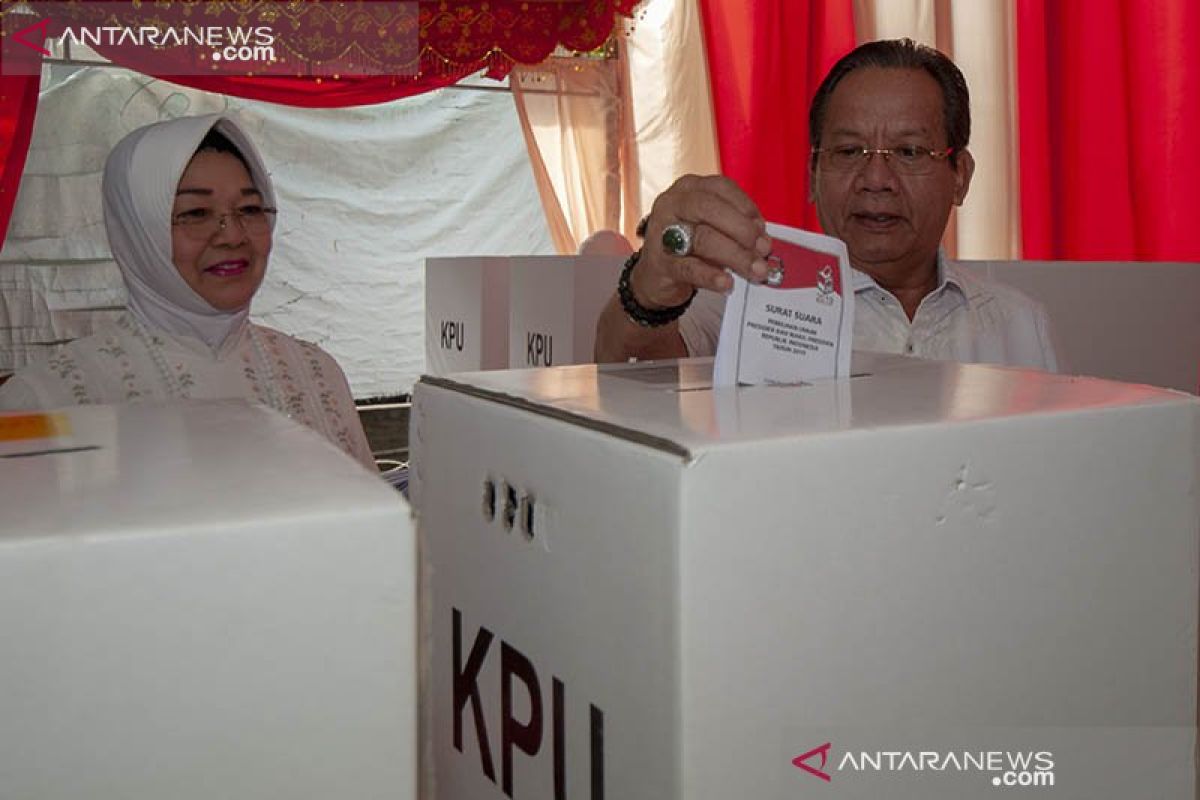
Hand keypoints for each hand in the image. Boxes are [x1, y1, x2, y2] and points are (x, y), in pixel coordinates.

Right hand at [630, 175, 772, 307]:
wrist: (655, 276)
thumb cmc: (690, 245)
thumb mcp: (712, 227)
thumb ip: (736, 227)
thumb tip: (763, 241)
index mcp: (689, 188)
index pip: (721, 188)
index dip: (746, 208)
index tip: (763, 229)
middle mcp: (672, 204)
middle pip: (711, 209)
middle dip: (742, 230)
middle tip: (763, 250)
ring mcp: (662, 233)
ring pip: (703, 239)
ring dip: (735, 256)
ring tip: (755, 270)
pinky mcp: (659, 263)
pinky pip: (689, 268)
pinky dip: (711, 276)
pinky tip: (727, 283)